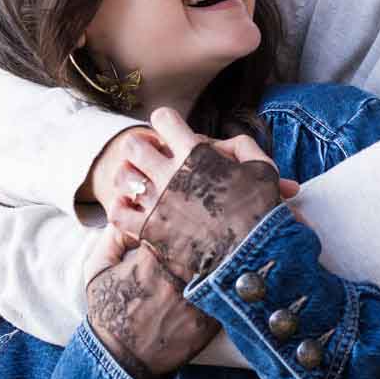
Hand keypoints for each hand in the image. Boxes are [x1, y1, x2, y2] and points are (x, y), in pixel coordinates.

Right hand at [84, 222, 219, 378]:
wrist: (120, 360)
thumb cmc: (107, 311)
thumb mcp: (97, 269)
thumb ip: (112, 236)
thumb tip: (126, 208)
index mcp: (150, 257)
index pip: (174, 222)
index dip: (180, 217)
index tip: (183, 218)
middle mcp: (176, 275)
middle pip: (203, 240)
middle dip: (206, 232)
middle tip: (212, 227)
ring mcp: (194, 298)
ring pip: (220, 264)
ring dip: (222, 255)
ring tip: (228, 247)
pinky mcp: (208, 321)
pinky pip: (227, 295)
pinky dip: (228, 285)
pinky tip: (228, 278)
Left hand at [100, 108, 296, 241]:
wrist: (252, 259)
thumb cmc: (261, 212)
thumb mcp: (262, 169)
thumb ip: (242, 147)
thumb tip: (222, 145)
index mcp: (195, 153)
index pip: (162, 118)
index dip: (167, 123)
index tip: (172, 135)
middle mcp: (169, 174)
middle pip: (133, 145)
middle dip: (142, 148)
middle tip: (153, 159)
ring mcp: (155, 202)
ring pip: (122, 175)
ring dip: (130, 176)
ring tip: (143, 184)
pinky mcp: (147, 230)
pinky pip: (117, 211)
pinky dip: (122, 208)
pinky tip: (135, 209)